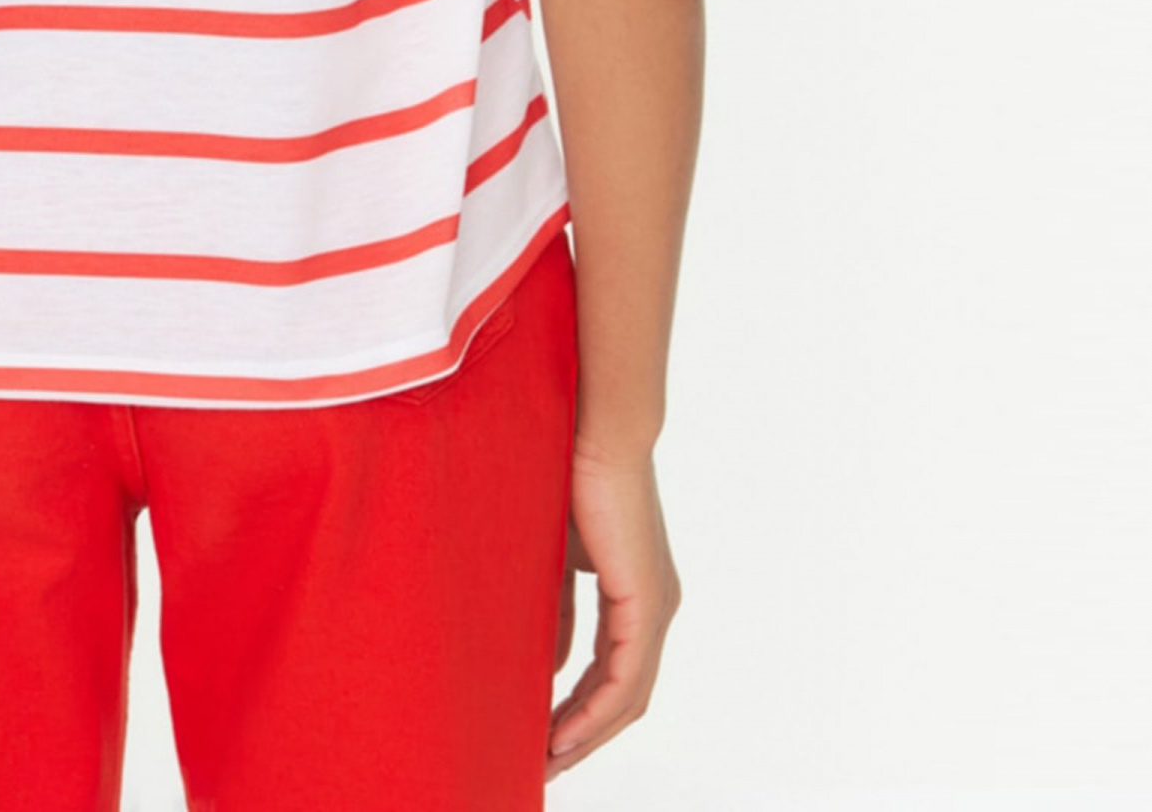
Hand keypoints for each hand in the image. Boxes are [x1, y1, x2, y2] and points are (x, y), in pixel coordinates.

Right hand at [548, 444, 680, 774]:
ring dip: (587, 735)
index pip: (609, 673)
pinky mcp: (647, 603)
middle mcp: (653, 607)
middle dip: (581, 737)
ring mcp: (655, 607)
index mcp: (633, 592)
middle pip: (622, 698)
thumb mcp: (551, 557)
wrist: (594, 428)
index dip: (576, 712)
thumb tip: (545, 668)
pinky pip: (625, 680)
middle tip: (540, 766)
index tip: (539, 739)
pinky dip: (595, 714)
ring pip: (627, 697)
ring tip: (546, 762)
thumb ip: (551, 610)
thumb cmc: (566, 473)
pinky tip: (562, 734)